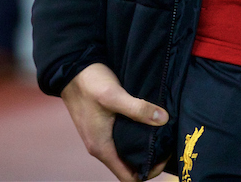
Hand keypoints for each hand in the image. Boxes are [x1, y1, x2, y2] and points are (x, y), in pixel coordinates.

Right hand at [61, 62, 168, 181]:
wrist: (71, 70)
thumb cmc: (89, 84)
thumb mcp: (115, 96)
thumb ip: (138, 109)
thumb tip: (163, 119)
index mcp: (102, 147)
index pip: (127, 177)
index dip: (148, 172)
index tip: (165, 156)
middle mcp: (101, 146)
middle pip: (128, 165)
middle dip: (149, 159)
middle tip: (168, 142)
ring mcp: (101, 136)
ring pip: (126, 151)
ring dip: (143, 146)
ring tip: (162, 132)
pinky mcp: (103, 124)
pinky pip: (122, 138)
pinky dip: (136, 134)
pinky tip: (149, 121)